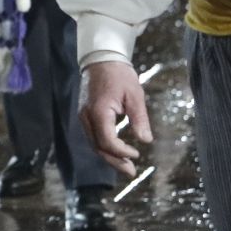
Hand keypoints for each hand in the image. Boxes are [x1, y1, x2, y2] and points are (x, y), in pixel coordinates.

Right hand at [79, 60, 151, 175]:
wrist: (101, 58)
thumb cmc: (119, 75)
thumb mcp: (134, 95)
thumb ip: (139, 119)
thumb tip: (145, 140)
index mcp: (98, 111)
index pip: (107, 140)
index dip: (121, 152)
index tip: (137, 155)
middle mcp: (87, 116)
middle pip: (98, 146)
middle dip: (115, 161)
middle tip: (131, 172)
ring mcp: (84, 116)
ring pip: (94, 143)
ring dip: (110, 157)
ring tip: (126, 167)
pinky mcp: (85, 115)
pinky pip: (93, 136)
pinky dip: (105, 147)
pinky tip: (117, 152)